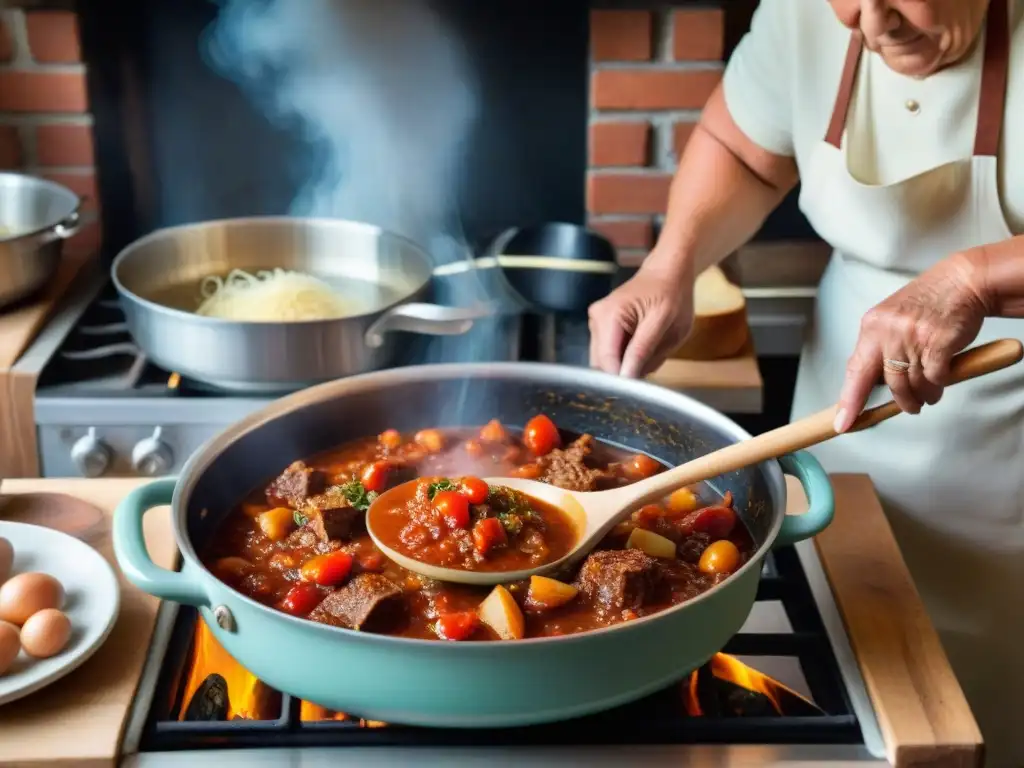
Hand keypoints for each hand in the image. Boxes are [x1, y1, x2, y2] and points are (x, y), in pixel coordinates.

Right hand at [588, 260, 693, 378]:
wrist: (667, 272)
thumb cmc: (673, 295)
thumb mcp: (667, 325)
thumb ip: (644, 351)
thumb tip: (627, 377)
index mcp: (610, 315)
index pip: (606, 360)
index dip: (622, 379)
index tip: (641, 389)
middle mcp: (596, 318)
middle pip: (601, 363)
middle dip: (624, 372)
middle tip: (650, 370)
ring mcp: (596, 321)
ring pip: (604, 360)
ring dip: (625, 364)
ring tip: (649, 352)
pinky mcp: (600, 326)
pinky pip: (608, 351)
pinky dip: (624, 356)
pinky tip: (641, 346)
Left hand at [834, 253, 987, 431]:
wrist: (962, 281)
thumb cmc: (928, 304)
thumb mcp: (892, 319)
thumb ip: (881, 348)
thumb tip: (873, 384)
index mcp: (871, 327)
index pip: (855, 371)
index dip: (849, 401)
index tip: (842, 424)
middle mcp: (888, 331)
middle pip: (888, 383)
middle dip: (902, 401)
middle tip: (912, 406)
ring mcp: (913, 336)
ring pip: (913, 383)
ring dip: (924, 394)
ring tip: (931, 393)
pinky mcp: (938, 341)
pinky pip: (935, 377)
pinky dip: (939, 384)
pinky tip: (944, 379)